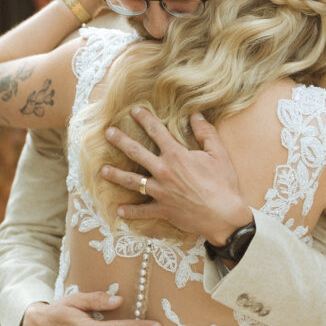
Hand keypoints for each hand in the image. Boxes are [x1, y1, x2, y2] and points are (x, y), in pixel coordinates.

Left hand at [102, 107, 252, 243]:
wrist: (223, 215)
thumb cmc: (223, 184)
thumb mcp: (219, 153)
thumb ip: (206, 132)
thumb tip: (196, 114)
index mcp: (177, 155)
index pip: (157, 131)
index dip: (145, 119)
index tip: (134, 110)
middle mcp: (163, 171)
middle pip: (136, 153)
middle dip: (121, 141)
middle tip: (108, 133)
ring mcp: (160, 192)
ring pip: (132, 181)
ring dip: (116, 175)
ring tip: (102, 170)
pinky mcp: (163, 210)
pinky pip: (143, 212)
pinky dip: (131, 213)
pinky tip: (119, 211)